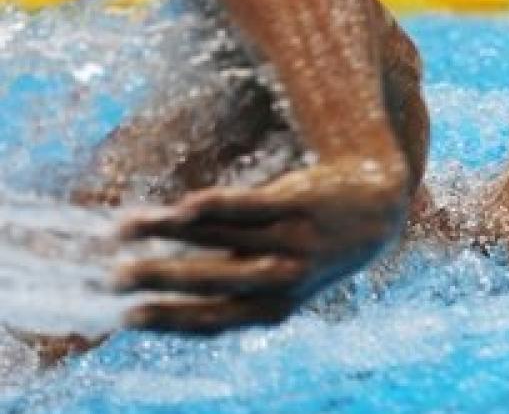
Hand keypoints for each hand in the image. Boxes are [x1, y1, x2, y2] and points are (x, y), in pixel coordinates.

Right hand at [116, 156, 409, 333]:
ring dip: (170, 235)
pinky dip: (215, 207)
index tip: (125, 317)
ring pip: (222, 239)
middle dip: (159, 282)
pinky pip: (250, 207)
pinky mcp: (300, 204)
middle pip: (213, 284)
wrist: (379, 207)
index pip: (212, 321)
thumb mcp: (279, 282)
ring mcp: (294, 241)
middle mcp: (286, 279)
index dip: (168, 320)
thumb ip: (229, 291)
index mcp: (274, 307)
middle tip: (113, 278)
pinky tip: (182, 207)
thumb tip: (160, 300)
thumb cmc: (312, 250)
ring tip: (124, 229)